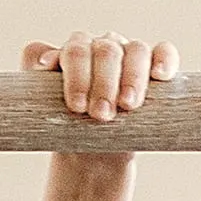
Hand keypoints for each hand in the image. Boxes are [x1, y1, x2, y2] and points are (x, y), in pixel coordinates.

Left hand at [24, 31, 176, 121]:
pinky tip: (160, 75)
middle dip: (103, 83)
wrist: (90, 153)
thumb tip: (44, 61)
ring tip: (127, 106)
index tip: (77, 106)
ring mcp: (130, 54)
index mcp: (75, 50)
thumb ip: (35, 81)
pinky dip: (164, 60)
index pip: (76, 50)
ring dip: (132, 77)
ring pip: (136, 50)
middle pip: (106, 51)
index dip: (77, 76)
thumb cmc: (66, 126)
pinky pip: (164, 52)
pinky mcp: (155, 67)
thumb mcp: (43, 107)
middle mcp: (102, 47)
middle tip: (100, 114)